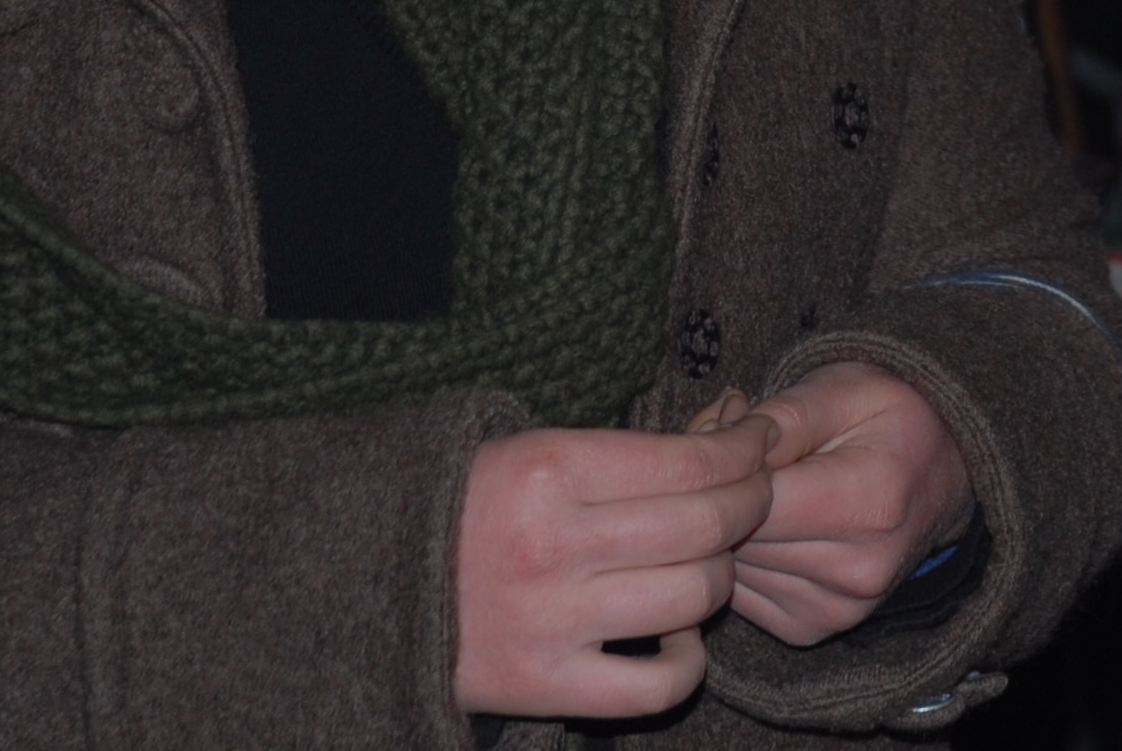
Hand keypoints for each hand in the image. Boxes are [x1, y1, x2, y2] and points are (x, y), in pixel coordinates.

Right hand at [454, 419, 774, 719]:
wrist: (363, 584)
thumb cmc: (464, 507)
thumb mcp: (527, 449)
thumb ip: (619, 451)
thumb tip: (724, 436)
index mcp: (548, 469)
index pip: (689, 462)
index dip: (744, 450)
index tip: (758, 442)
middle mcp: (554, 545)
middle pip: (706, 525)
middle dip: (751, 503)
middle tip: (753, 495)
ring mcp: (551, 621)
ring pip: (694, 596)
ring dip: (721, 575)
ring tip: (707, 561)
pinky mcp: (544, 686)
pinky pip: (658, 685)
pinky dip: (688, 662)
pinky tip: (676, 634)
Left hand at [730, 362, 976, 645]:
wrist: (944, 471)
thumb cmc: (890, 419)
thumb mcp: (843, 389)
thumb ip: (779, 417)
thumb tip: (714, 452)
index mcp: (868, 505)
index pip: (751, 502)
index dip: (722, 464)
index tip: (727, 429)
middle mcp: (856, 571)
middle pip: (736, 540)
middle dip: (718, 493)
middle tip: (735, 447)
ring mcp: (837, 609)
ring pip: (730, 570)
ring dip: (724, 529)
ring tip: (760, 483)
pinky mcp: (814, 628)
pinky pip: (741, 595)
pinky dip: (740, 559)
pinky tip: (766, 523)